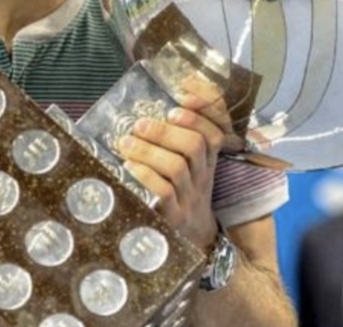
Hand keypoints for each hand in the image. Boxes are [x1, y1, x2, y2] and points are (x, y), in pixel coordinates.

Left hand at [117, 82, 227, 249]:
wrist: (191, 242)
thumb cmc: (180, 196)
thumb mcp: (187, 169)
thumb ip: (174, 142)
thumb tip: (147, 111)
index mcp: (207, 162)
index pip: (215, 133)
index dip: (202, 113)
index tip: (180, 100)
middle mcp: (203, 178)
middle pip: (195, 146)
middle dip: (165, 130)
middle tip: (139, 124)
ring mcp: (190, 199)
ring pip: (177, 166)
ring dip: (148, 150)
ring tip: (126, 142)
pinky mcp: (173, 219)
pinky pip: (163, 192)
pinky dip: (145, 175)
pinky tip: (128, 168)